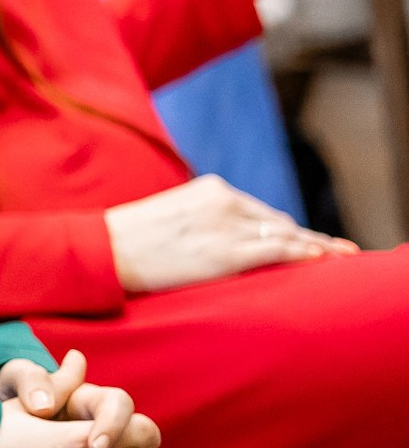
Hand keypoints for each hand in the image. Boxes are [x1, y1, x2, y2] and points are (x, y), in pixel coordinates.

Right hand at [106, 174, 354, 293]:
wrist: (105, 249)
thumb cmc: (132, 238)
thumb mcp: (173, 214)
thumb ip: (203, 218)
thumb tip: (222, 238)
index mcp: (210, 188)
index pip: (259, 212)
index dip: (287, 229)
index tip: (309, 239)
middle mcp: (224, 201)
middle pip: (277, 223)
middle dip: (307, 238)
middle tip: (337, 250)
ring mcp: (227, 227)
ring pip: (285, 236)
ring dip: (315, 247)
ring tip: (342, 256)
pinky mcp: (226, 253)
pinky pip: (277, 252)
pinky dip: (304, 254)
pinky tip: (324, 259)